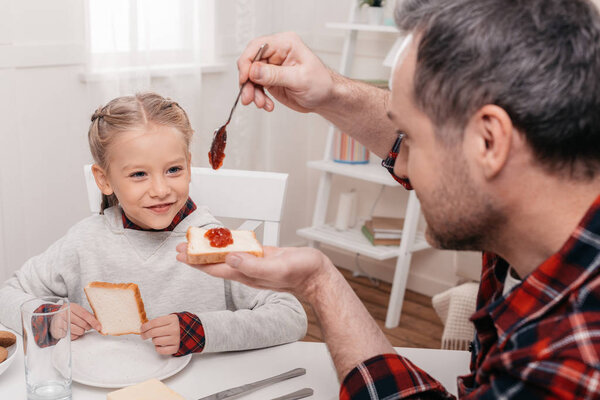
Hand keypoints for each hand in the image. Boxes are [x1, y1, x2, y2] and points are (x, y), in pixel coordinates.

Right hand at [50, 303, 100, 340]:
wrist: (55, 319)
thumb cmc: (69, 315)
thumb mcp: (77, 311)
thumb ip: (87, 315)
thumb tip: (98, 323)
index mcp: (71, 306)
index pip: (85, 314)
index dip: (93, 321)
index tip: (99, 327)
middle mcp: (64, 313)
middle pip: (83, 323)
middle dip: (87, 327)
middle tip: (86, 326)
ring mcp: (59, 323)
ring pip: (78, 331)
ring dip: (81, 331)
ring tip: (78, 328)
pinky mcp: (57, 331)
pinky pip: (72, 336)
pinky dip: (75, 335)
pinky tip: (72, 331)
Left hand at [141, 314, 179, 355]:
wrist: (186, 331)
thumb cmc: (172, 325)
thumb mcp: (167, 319)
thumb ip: (156, 322)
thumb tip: (143, 328)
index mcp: (172, 319)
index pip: (154, 323)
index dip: (145, 326)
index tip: (142, 329)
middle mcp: (175, 329)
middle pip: (153, 332)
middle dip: (145, 334)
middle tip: (143, 335)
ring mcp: (176, 339)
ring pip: (156, 341)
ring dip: (154, 340)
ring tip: (157, 338)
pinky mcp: (175, 348)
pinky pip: (160, 350)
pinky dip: (157, 348)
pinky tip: (159, 345)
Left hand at [176, 244, 332, 299]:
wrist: (316, 274)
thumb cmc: (300, 274)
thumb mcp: (276, 268)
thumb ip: (254, 265)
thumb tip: (231, 258)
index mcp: (247, 274)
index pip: (215, 268)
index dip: (196, 262)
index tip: (182, 256)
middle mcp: (247, 270)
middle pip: (215, 263)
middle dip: (197, 256)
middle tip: (181, 248)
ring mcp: (254, 264)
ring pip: (226, 256)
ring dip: (210, 249)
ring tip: (196, 243)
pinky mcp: (263, 256)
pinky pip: (241, 249)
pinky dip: (230, 244)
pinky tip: (224, 240)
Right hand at [237, 32, 333, 112]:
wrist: (326, 98)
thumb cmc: (321, 84)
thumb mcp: (299, 79)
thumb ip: (275, 74)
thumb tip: (254, 70)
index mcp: (285, 44)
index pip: (257, 46)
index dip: (247, 62)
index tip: (245, 78)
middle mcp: (277, 53)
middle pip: (250, 63)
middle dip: (248, 82)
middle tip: (249, 97)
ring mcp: (272, 66)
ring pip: (251, 77)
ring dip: (252, 92)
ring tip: (261, 103)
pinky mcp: (270, 79)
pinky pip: (256, 86)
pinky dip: (258, 97)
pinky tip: (266, 104)